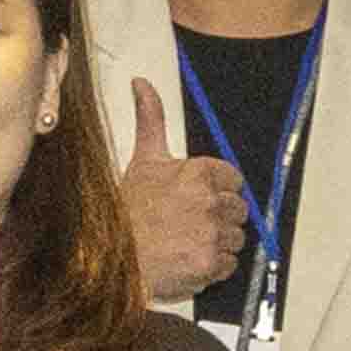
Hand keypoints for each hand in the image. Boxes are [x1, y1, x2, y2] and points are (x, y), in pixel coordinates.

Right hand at [115, 83, 248, 307]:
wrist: (112, 258)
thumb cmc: (127, 211)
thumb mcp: (142, 159)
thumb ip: (151, 119)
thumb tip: (142, 83)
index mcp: (199, 172)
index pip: (234, 180)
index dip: (218, 191)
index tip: (198, 200)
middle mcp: (209, 201)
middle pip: (239, 210)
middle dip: (219, 218)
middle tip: (190, 225)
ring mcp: (211, 234)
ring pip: (235, 239)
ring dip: (217, 243)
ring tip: (187, 243)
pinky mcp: (209, 263)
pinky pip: (229, 265)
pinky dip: (213, 267)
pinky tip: (189, 260)